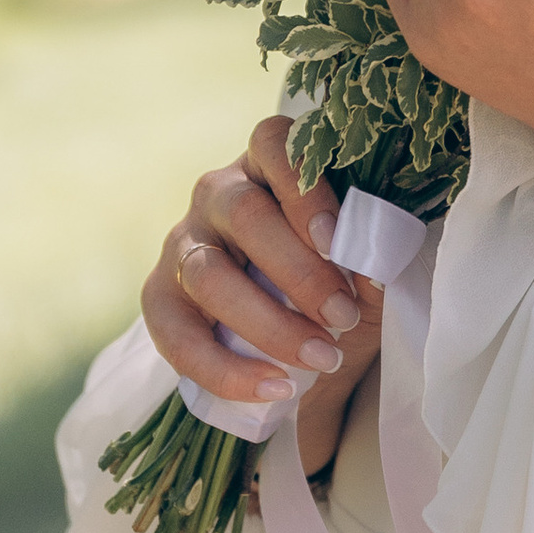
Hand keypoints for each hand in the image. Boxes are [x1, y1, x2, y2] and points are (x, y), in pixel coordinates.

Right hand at [142, 114, 382, 475]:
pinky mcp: (159, 298)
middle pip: (244, 214)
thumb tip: (373, 266)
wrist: (307, 351)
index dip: (304, 189)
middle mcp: (218, 193)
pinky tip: (276, 387)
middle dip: (298, 271)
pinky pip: (178, 336)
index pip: (274, 144)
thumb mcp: (366, 272)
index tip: (337, 242)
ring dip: (269, 323)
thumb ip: (373, 260)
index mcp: (270, 165)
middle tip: (343, 316)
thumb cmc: (340, 287)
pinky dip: (228, 370)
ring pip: (209, 275)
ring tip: (321, 357)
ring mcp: (183, 243)